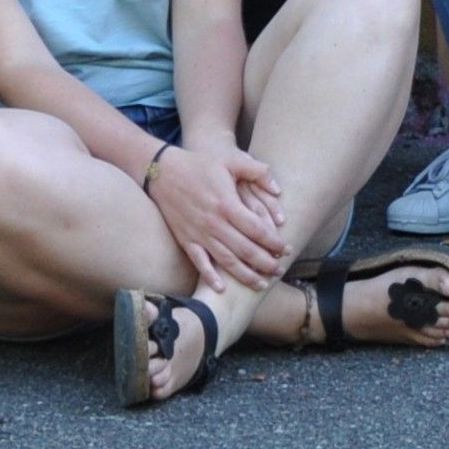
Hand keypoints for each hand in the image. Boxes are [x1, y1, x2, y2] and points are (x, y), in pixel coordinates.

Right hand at [144, 138, 285, 292]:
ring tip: (261, 284)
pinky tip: (222, 289)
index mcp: (228, 204)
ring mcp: (199, 234)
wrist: (162, 172)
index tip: (286, 249)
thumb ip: (258, 171)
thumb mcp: (231, 160)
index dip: (274, 242)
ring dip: (245, 275)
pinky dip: (210, 277)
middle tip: (279, 270)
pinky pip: (199, 263)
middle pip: (245, 250)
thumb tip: (278, 189)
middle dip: (265, 263)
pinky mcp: (186, 240)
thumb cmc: (200, 164)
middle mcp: (214, 223)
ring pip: (226, 261)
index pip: (257, 230)